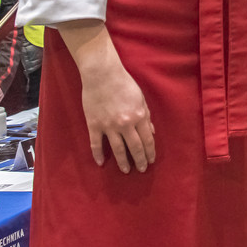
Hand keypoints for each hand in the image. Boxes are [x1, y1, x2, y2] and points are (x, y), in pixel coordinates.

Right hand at [79, 55, 154, 172]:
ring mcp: (108, 126)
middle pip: (135, 147)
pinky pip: (96, 144)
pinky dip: (98, 155)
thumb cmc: (124, 84)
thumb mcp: (141, 99)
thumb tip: (152, 132)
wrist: (102, 75)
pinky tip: (100, 163)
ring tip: (126, 170)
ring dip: (123, 161)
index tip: (151, 161)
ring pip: (117, 149)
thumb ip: (146, 116)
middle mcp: (125, 124)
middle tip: (142, 170)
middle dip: (140, 160)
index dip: (150, 152)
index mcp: (139, 116)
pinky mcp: (94, 125)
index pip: (147, 140)